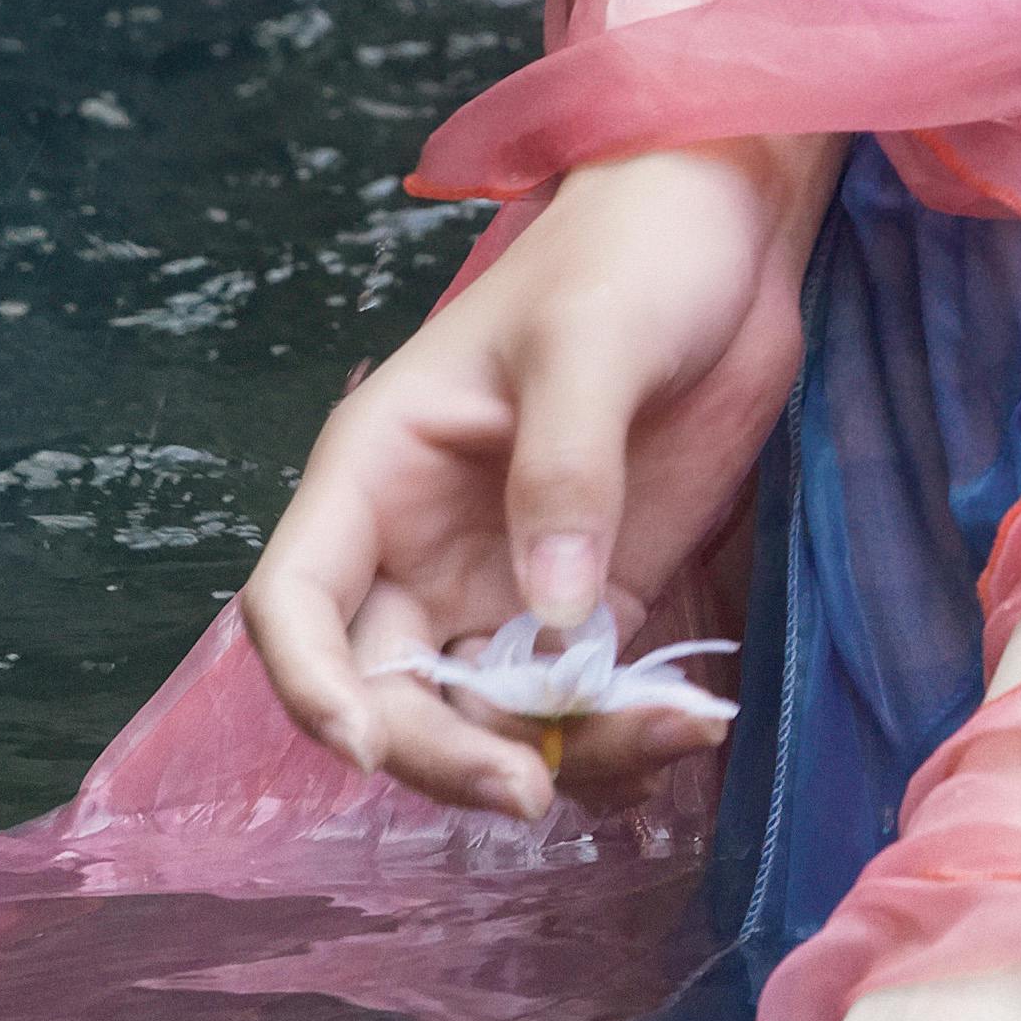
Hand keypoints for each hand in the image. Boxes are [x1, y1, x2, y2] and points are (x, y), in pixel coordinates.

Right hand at [242, 133, 832, 818]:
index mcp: (375, 473)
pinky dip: (620, 731)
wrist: (725, 232)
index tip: (366, 745)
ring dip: (555, 756)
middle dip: (444, 753)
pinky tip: (690, 722)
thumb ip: (567, 469)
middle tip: (532, 788)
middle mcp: (420, 546)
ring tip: (664, 734)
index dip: (312, 686)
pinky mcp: (591, 600)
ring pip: (485, 718)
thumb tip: (554, 619)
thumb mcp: (591, 341)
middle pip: (387, 692)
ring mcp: (505, 581)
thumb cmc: (630, 257)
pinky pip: (578, 703)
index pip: (295, 604)